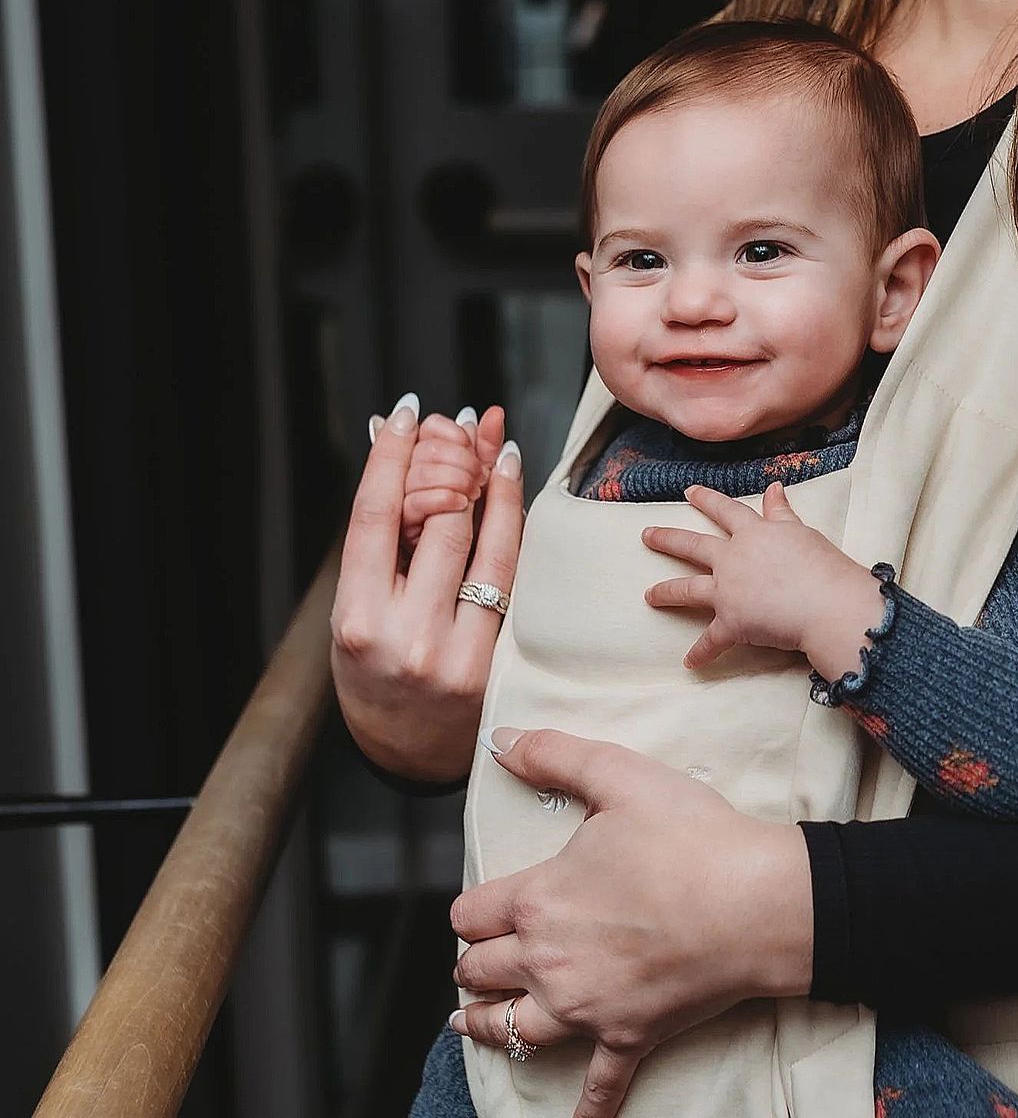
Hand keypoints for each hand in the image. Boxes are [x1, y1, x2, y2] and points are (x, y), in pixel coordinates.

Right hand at [329, 397, 524, 781]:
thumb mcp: (358, 608)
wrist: (411, 755)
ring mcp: (456, 649)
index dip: (390, 458)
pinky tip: (509, 482)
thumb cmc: (377, 670)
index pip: (373, 519)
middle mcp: (404, 635)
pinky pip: (512, 572)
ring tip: (489, 441)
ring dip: (488, 480)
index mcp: (356, 621)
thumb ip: (378, 537)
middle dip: (447, 460)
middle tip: (454, 424)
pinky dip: (512, 520)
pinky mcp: (498, 657)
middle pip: (436, 520)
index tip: (406, 413)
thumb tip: (390, 444)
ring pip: (483, 541)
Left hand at [449, 725, 812, 1117]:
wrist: (756, 900)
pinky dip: (585, 1107)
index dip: (471, 908)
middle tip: (477, 960)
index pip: (472, 912)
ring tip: (470, 1023)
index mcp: (538, 899)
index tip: (481, 906)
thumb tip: (499, 740)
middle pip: (480, 972)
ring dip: (486, 1026)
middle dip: (473, 963)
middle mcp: (547, 961)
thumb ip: (554, 755)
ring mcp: (585, 1007)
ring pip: (511, 1030)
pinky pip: (596, 1085)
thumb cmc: (691, 835)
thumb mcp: (621, 776)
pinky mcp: (626, 1036)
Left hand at [641, 482, 884, 678]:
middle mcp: (733, 559)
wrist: (827, 603)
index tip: (689, 491)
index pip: (725, 510)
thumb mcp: (802, 532)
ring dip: (666, 592)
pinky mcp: (731, 623)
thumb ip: (781, 513)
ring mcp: (728, 591)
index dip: (707, 499)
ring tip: (649, 596)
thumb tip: (774, 487)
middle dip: (667, 539)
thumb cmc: (822, 566)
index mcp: (753, 534)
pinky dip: (700, 653)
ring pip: (688, 589)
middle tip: (646, 535)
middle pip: (693, 545)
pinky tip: (689, 662)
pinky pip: (711, 641)